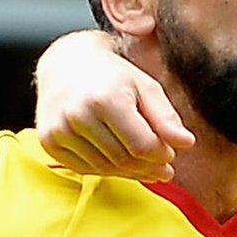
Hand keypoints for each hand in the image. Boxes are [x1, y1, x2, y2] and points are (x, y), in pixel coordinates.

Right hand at [36, 31, 196, 180]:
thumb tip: (187, 143)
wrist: (65, 63)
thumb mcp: (144, 86)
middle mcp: (78, 115)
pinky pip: (84, 168)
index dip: (161, 156)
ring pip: (104, 168)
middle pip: (123, 159)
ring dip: (128, 172)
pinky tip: (118, 163)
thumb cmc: (111, 74)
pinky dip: (105, 170)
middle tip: (162, 169)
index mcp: (106, 98)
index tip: (170, 156)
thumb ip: (166, 116)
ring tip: (143, 166)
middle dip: (148, 167)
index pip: (142, 145)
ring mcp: (59, 130)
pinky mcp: (48, 141)